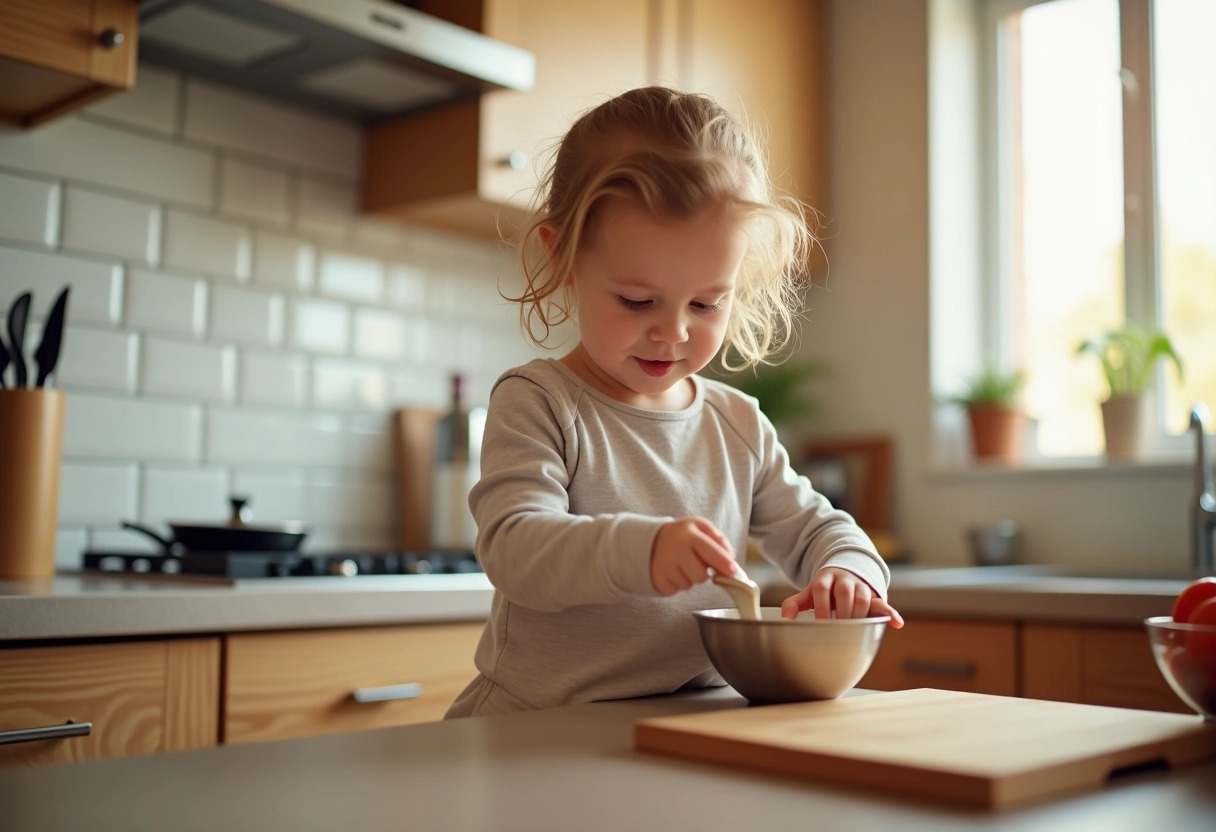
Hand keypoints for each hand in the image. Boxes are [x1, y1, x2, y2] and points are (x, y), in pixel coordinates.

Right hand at [650, 516, 737, 595]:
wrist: (651, 539)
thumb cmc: (682, 535)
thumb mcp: (700, 527)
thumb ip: (719, 538)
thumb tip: (730, 557)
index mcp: (689, 535)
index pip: (711, 551)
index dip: (724, 563)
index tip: (733, 570)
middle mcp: (676, 550)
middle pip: (701, 576)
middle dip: (703, 572)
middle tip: (695, 562)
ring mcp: (664, 566)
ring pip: (688, 585)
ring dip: (689, 578)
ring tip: (682, 564)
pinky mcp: (657, 579)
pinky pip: (676, 590)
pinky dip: (677, 584)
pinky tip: (673, 571)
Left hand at [780, 566, 904, 626]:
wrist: (845, 573)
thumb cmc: (824, 590)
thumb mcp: (809, 593)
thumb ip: (794, 604)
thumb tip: (784, 621)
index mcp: (825, 578)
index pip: (822, 588)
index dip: (821, 605)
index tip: (821, 623)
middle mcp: (844, 580)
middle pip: (845, 591)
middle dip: (842, 611)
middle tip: (839, 629)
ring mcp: (861, 586)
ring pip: (864, 597)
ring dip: (859, 615)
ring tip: (855, 631)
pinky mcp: (875, 595)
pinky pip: (884, 603)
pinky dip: (891, 613)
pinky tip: (897, 624)